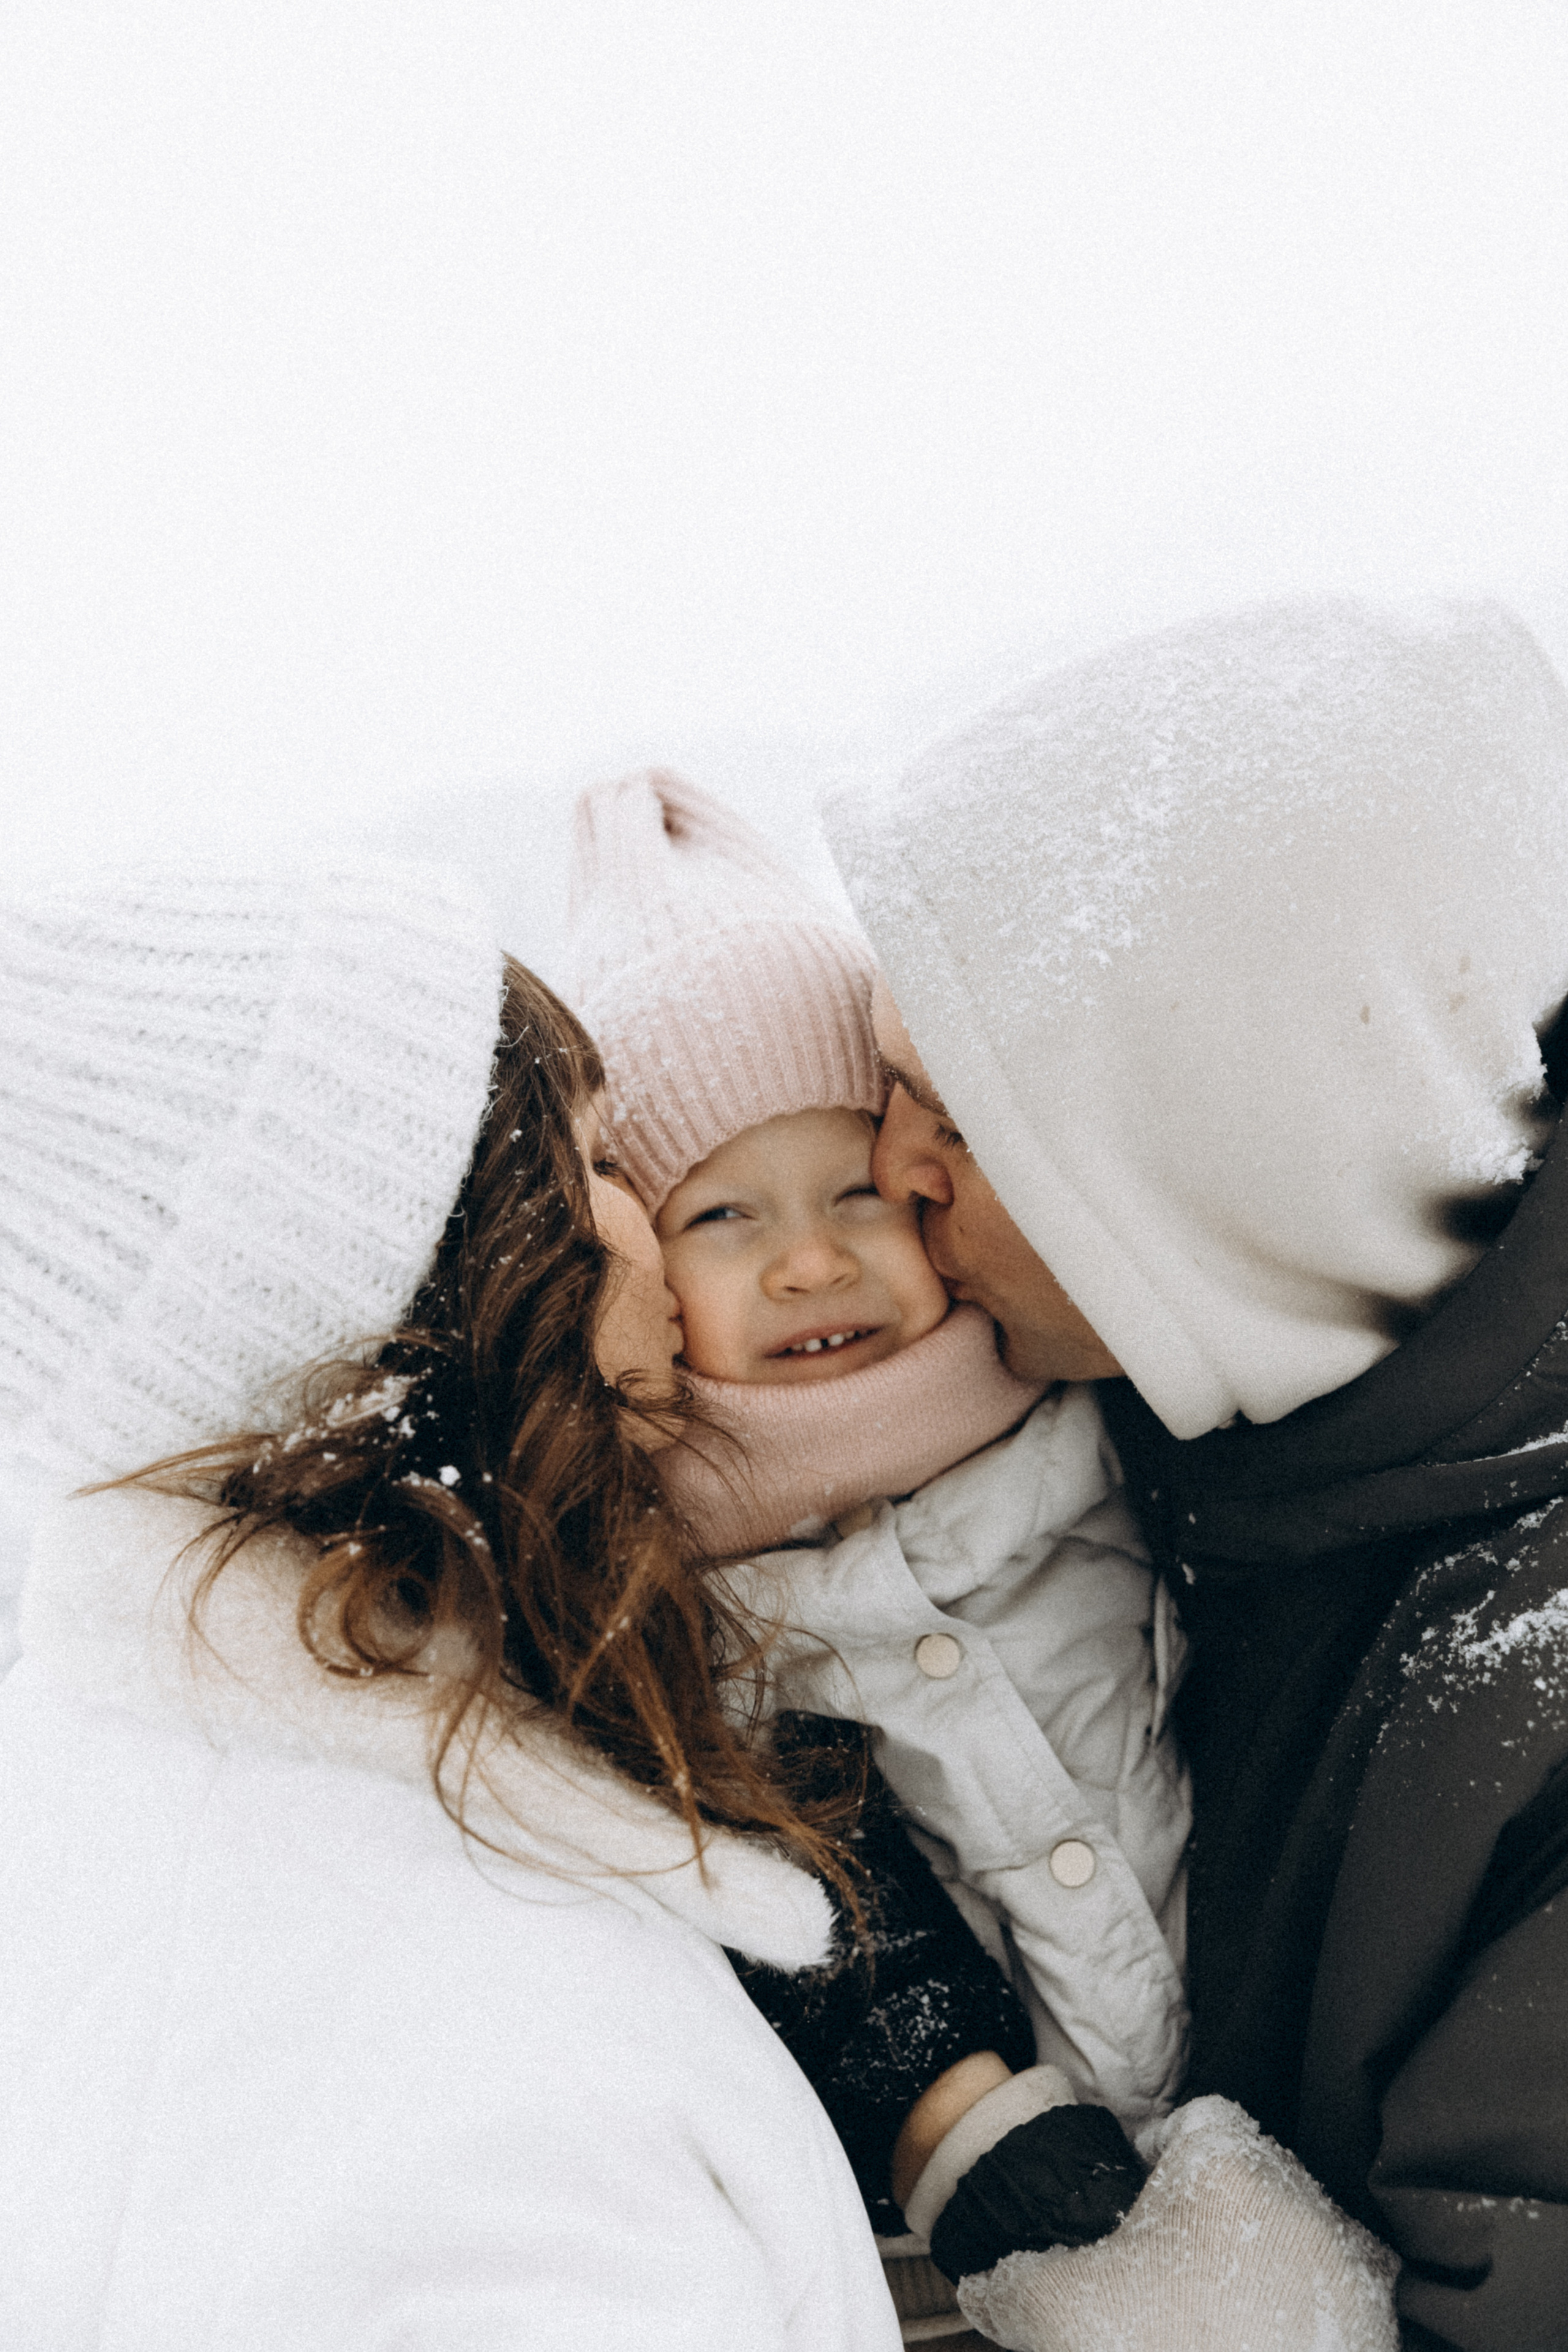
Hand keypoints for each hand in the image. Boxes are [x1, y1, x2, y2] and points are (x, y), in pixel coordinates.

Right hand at [957, 2096, 1400, 2351]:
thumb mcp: (1065, 2312)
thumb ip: (1013, 2281)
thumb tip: (986, 2280)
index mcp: (1230, 2161)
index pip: (1190, 2122)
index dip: (1150, 2168)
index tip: (1132, 2224)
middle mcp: (1303, 2194)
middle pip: (1236, 2181)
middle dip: (1198, 2224)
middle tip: (1162, 2286)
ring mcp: (1349, 2261)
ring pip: (1282, 2237)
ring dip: (1248, 2267)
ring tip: (1207, 2322)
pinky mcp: (1376, 2320)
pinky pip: (1323, 2292)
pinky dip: (1293, 2312)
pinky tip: (1253, 2341)